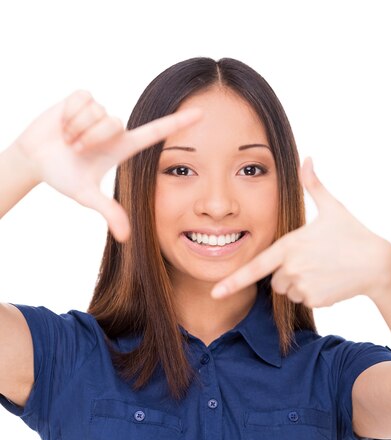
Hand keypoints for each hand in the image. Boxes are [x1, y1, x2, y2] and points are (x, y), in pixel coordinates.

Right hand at [12, 90, 200, 241]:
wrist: (34, 159)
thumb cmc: (64, 176)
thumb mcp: (86, 196)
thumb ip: (109, 212)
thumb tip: (126, 238)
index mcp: (122, 147)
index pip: (156, 132)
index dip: (177, 123)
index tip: (202, 115)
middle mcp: (114, 128)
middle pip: (113, 123)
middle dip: (90, 138)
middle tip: (76, 150)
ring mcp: (99, 111)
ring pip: (97, 112)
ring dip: (77, 128)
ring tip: (68, 138)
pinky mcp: (82, 97)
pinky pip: (82, 99)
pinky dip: (69, 114)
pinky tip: (63, 124)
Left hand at [211, 158, 390, 306]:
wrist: (376, 263)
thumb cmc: (352, 234)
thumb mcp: (332, 207)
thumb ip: (313, 185)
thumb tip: (307, 158)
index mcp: (289, 246)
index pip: (255, 267)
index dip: (233, 281)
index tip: (215, 292)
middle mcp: (291, 268)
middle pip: (274, 278)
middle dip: (286, 272)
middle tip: (311, 259)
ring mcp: (303, 286)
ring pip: (287, 290)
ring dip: (298, 283)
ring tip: (321, 268)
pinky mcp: (314, 300)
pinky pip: (302, 299)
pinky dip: (311, 292)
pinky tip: (328, 280)